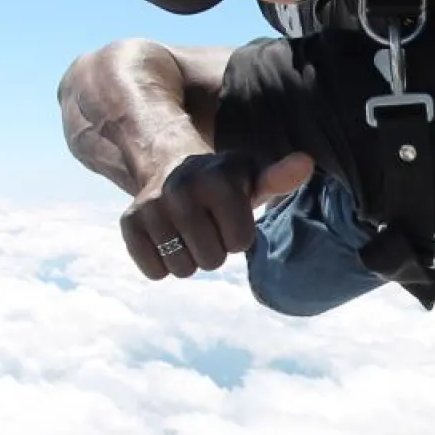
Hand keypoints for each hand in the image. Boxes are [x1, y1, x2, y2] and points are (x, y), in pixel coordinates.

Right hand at [120, 150, 314, 279]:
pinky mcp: (128, 224)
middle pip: (211, 260)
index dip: (239, 235)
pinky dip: (164, 264)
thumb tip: (305, 163)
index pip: (240, 242)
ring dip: (190, 258)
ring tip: (190, 230)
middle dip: (215, 249)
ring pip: (183, 269)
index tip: (232, 215)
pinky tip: (168, 237)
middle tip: (209, 224)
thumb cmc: (225, 182)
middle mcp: (179, 189)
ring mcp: (150, 207)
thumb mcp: (252, 178)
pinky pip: (154, 271)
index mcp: (216, 179)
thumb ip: (279, 177)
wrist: (171, 167)